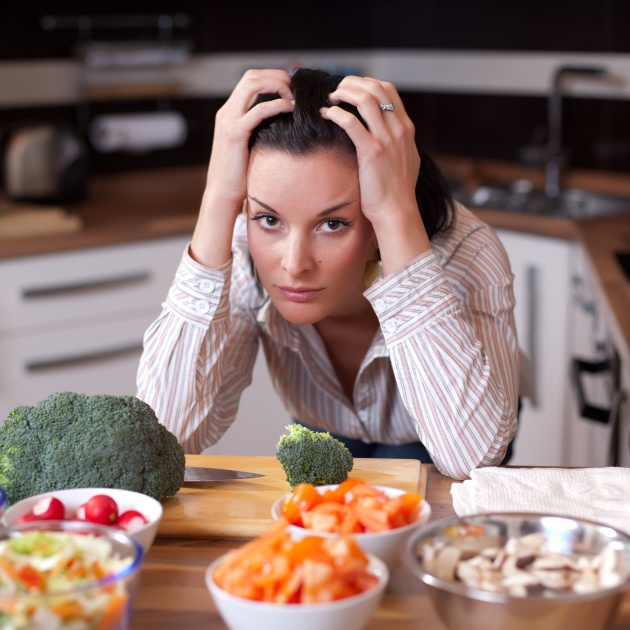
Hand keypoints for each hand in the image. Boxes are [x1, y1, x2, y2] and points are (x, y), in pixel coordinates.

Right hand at [205, 69, 293, 212]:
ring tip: (294, 96)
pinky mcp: (234, 133)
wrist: (222, 193)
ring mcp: (229, 120)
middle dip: (277, 76)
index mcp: (230, 113)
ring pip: (253, 84)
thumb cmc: (240, 174)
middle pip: (252, 76)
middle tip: (296, 88)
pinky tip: (290, 109)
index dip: (272, 78)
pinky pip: (258, 110)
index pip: (251, 80)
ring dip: (277, 84)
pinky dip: (277, 105)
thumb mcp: (250, 146)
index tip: (291, 89)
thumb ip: (260, 131)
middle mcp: (227, 112)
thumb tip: (283, 125)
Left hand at [320, 76, 429, 272]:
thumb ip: (397, 142)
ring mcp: (386, 139)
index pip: (388, 89)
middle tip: (336, 91)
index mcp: (406, 128)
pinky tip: (326, 115)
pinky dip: (335, 114)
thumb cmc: (396, 190)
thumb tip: (387, 133)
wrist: (397, 210)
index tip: (351, 88)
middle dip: (352, 83)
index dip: (366, 82)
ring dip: (343, 93)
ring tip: (330, 99)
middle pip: (375, 88)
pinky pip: (351, 122)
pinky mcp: (371, 151)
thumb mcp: (405, 159)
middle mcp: (398, 129)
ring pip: (364, 99)